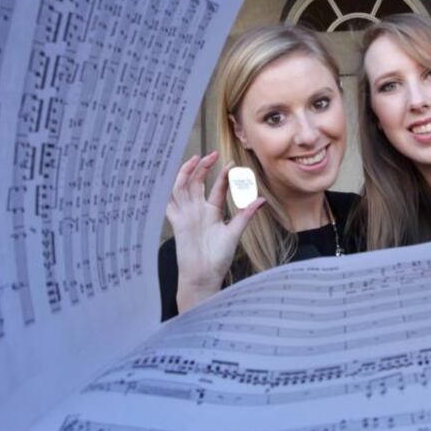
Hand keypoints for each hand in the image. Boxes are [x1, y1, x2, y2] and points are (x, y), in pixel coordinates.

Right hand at [165, 151, 263, 311]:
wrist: (203, 275)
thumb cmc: (218, 258)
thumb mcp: (233, 233)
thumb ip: (245, 215)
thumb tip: (261, 199)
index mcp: (212, 212)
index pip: (217, 188)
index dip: (223, 176)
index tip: (232, 164)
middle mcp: (197, 210)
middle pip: (197, 183)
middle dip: (203, 167)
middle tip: (213, 155)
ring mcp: (186, 215)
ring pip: (182, 188)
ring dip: (187, 173)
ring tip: (195, 159)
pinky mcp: (176, 222)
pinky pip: (169, 203)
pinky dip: (169, 190)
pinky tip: (173, 177)